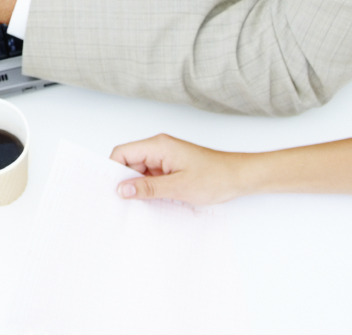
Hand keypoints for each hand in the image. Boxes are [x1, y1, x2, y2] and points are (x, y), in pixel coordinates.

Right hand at [110, 134, 252, 205]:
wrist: (240, 177)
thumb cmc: (215, 177)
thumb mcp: (178, 187)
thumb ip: (148, 188)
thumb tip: (123, 190)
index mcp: (157, 146)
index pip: (122, 153)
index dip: (114, 170)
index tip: (112, 190)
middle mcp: (158, 148)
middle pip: (129, 162)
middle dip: (127, 182)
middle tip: (126, 204)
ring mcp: (165, 157)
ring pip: (140, 171)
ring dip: (141, 187)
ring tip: (144, 205)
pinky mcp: (171, 167)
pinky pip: (153, 176)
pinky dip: (151, 188)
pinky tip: (155, 202)